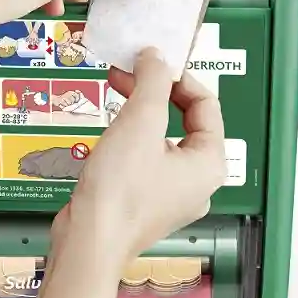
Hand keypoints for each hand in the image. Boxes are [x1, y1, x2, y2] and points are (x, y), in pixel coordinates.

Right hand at [51, 51, 225, 270]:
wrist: (88, 240)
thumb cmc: (120, 189)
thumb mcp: (140, 121)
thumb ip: (153, 81)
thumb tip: (157, 57)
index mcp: (209, 163)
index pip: (205, 104)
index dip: (177, 77)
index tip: (149, 62)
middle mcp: (198, 181)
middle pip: (186, 119)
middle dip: (155, 91)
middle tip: (128, 71)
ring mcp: (172, 194)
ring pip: (163, 137)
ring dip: (141, 109)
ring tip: (116, 90)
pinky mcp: (147, 200)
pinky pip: (147, 156)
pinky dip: (132, 134)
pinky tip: (110, 126)